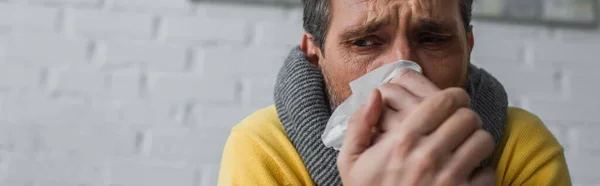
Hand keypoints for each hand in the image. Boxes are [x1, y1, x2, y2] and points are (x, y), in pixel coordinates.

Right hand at [337, 69, 495, 185]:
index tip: (452, 101)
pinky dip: (482, 173)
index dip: (453, 96)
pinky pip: (489, 172)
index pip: (443, 101)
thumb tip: (374, 95)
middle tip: (459, 124)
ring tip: (466, 147)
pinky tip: (468, 175)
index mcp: (402, 141)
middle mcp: (428, 156)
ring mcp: (449, 178)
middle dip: (466, 118)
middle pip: (468, 117)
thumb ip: (359, 126)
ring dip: (476, 142)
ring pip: (483, 140)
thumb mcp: (351, 162)